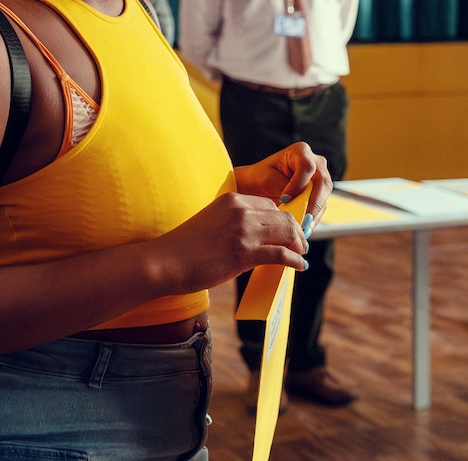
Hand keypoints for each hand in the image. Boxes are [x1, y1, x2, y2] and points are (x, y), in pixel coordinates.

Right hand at [152, 192, 309, 293]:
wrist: (166, 262)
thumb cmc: (185, 246)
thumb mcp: (212, 221)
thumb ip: (234, 222)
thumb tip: (257, 236)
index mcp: (232, 200)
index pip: (270, 204)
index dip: (283, 218)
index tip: (288, 230)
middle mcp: (241, 211)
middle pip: (283, 217)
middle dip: (296, 231)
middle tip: (300, 244)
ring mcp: (243, 232)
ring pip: (286, 233)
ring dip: (298, 245)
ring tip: (300, 254)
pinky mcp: (244, 254)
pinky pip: (280, 255)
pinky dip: (294, 261)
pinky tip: (299, 266)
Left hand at [232, 142, 331, 231]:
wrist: (255, 186)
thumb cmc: (259, 177)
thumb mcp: (267, 179)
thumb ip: (283, 187)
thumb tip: (296, 203)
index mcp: (301, 152)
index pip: (307, 167)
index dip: (298, 184)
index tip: (284, 199)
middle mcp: (316, 164)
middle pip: (322, 183)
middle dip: (313, 203)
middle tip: (303, 220)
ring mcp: (320, 180)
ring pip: (324, 198)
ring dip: (313, 216)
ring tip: (302, 230)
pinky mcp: (319, 196)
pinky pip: (320, 209)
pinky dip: (312, 221)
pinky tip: (303, 231)